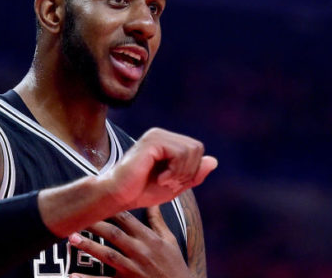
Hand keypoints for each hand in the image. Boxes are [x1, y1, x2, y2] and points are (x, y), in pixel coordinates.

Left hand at [67, 206, 190, 277]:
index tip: (96, 200)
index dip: (111, 208)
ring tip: (72, 238)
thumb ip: (158, 222)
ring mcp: (133, 269)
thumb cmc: (174, 266)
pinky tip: (73, 275)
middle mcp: (140, 251)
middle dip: (95, 224)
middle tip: (76, 215)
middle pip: (114, 234)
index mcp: (149, 239)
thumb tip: (153, 201)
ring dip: (89, 246)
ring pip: (108, 255)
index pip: (127, 219)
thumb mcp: (169, 241)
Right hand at [99, 128, 216, 209]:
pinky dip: (175, 171)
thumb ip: (194, 174)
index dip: (192, 170)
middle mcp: (161, 135)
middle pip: (197, 148)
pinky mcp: (152, 142)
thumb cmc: (141, 191)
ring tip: (164, 181)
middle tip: (170, 183)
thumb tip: (214, 161)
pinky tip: (160, 178)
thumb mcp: (175, 185)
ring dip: (181, 173)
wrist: (118, 196)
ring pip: (191, 150)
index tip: (174, 183)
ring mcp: (156, 136)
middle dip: (189, 171)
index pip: (197, 150)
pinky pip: (180, 153)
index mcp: (167, 142)